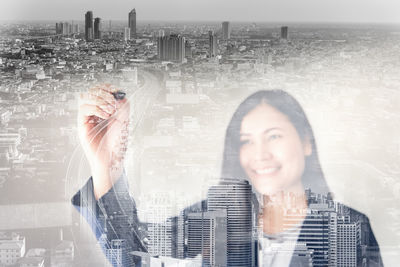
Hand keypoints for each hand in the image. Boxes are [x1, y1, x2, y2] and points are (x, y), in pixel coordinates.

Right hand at [78, 84, 129, 199]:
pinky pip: (84, 108)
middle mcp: (94, 111)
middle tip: (113, 102)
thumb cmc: (117, 142)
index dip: (107, 87)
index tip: (116, 91)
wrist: (112, 158)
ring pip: (85, 97)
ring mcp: (87, 117)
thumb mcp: (124, 120)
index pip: (101, 90)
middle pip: (92, 91)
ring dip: (100, 100)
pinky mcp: (82, 124)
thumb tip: (119, 94)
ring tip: (110, 110)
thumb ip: (123, 106)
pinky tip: (105, 116)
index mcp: (104, 108)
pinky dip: (96, 108)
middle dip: (103, 92)